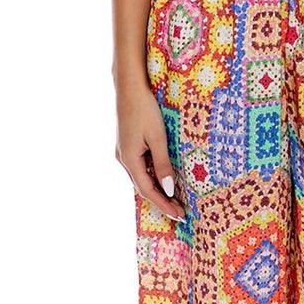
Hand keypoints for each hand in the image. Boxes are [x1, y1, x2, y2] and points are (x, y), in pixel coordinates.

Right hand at [116, 80, 185, 219]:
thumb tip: (169, 189)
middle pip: (143, 187)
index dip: (164, 205)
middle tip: (180, 214)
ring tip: (175, 201)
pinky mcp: (127, 145)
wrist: (129, 87)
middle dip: (162, 202)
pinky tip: (164, 180)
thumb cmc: (145, 109)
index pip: (148, 190)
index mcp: (129, 159)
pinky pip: (140, 168)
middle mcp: (123, 159)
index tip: (179, 215)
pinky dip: (152, 178)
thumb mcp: (158, 138)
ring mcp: (124, 152)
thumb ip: (163, 164)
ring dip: (157, 191)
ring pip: (141, 178)